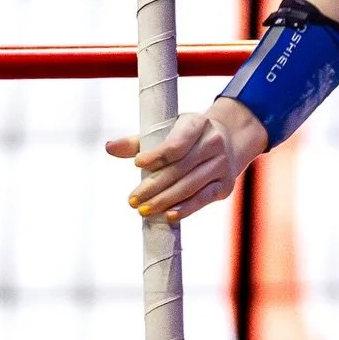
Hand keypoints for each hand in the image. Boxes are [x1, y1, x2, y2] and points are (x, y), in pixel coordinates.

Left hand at [108, 98, 266, 223]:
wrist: (228, 140)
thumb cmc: (187, 136)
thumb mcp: (167, 131)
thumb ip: (138, 142)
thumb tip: (109, 148)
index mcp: (198, 123)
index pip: (176, 143)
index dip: (156, 155)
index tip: (137, 164)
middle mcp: (214, 142)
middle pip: (180, 168)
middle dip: (153, 186)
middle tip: (132, 200)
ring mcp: (222, 164)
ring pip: (190, 185)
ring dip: (165, 200)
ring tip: (143, 210)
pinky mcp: (225, 185)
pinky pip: (203, 199)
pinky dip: (186, 209)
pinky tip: (168, 215)